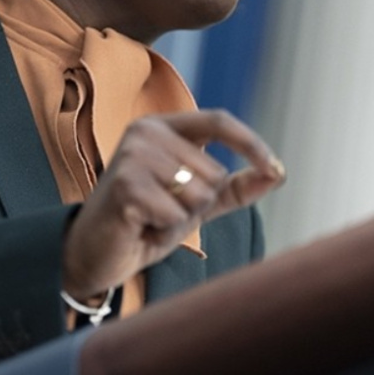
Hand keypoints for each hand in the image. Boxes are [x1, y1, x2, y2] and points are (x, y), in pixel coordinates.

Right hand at [61, 109, 284, 300]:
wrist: (94, 254)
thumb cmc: (145, 221)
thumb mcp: (196, 201)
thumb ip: (235, 186)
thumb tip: (279, 172)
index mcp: (162, 126)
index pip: (218, 120)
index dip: (250, 143)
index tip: (275, 168)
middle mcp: (145, 132)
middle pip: (213, 171)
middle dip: (198, 205)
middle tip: (162, 211)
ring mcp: (133, 156)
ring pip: (198, 195)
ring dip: (180, 220)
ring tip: (150, 219)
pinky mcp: (125, 186)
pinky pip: (177, 215)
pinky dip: (165, 232)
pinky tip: (139, 228)